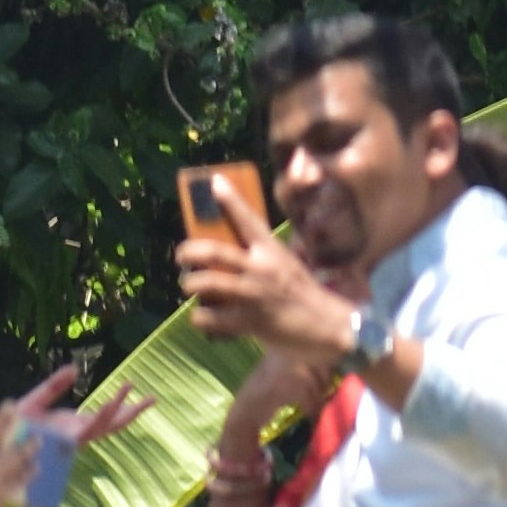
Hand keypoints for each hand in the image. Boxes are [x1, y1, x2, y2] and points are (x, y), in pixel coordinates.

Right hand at [0, 397, 51, 506]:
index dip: (7, 413)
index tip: (11, 407)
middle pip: (19, 454)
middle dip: (30, 444)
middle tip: (38, 439)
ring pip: (21, 479)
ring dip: (30, 470)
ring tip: (36, 466)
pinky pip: (8, 496)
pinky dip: (13, 489)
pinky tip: (16, 488)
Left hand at [176, 203, 358, 376]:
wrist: (326, 325)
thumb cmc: (303, 293)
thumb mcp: (284, 263)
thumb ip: (260, 256)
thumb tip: (228, 252)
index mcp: (270, 249)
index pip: (247, 218)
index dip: (229, 199)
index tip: (214, 181)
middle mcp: (260, 267)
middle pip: (214, 251)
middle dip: (189, 251)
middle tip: (181, 256)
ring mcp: (253, 294)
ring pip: (207, 282)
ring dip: (190, 283)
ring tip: (188, 286)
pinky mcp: (249, 322)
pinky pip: (211, 318)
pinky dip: (200, 317)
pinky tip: (201, 317)